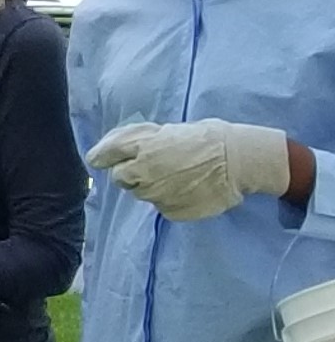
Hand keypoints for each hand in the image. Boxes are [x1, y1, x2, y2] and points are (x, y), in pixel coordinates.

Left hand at [87, 119, 298, 222]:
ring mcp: (155, 194)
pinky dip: (170, 199)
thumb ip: (146, 140)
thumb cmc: (211, 138)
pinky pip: (162, 206)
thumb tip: (127, 147)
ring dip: (152, 186)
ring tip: (177, 176)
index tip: (100, 159)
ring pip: (142, 193)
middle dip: (129, 173)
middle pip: (120, 178)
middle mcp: (143, 171)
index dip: (101, 157)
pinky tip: (188, 189)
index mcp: (142, 147)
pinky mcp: (170, 211)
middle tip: (150, 167)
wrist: (241, 161)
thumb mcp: (173, 130)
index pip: (104, 154)